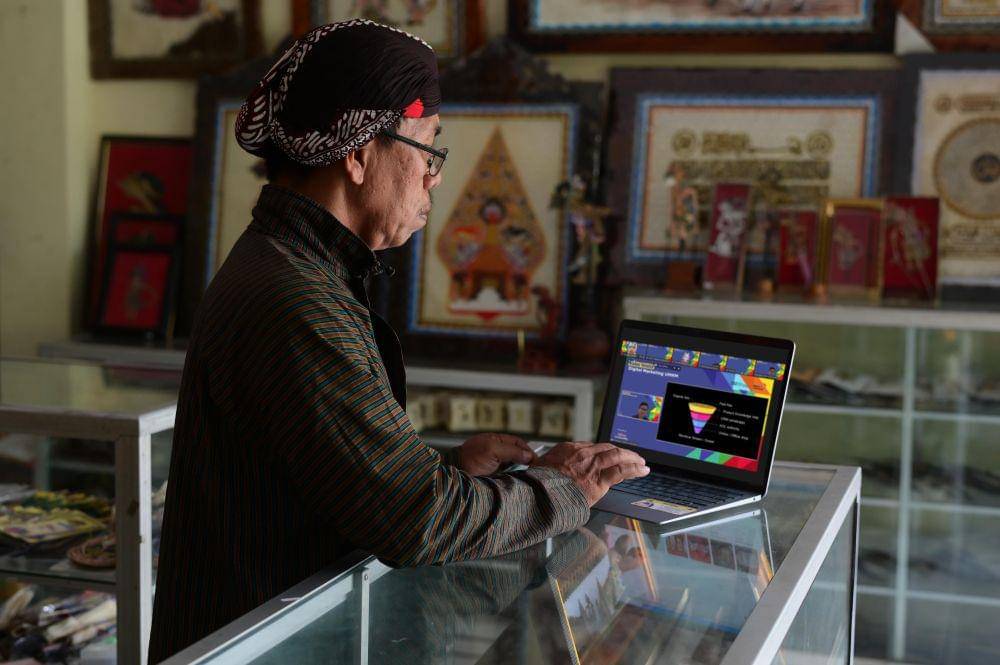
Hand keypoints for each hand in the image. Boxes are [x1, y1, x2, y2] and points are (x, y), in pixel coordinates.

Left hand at [457, 433, 536, 475]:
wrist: (455, 475)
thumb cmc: (471, 458)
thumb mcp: (492, 450)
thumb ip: (511, 451)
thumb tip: (529, 455)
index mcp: (496, 441)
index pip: (517, 443)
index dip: (527, 450)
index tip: (536, 460)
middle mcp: (496, 452)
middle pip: (517, 455)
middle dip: (527, 461)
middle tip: (537, 470)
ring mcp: (495, 465)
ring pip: (514, 467)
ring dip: (522, 471)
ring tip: (531, 477)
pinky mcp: (494, 478)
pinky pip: (508, 477)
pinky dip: (515, 479)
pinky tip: (520, 483)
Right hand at [531, 442, 648, 505]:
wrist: (539, 493)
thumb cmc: (537, 485)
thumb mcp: (539, 467)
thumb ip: (551, 466)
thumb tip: (550, 471)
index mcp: (568, 449)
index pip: (592, 447)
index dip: (603, 452)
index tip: (609, 455)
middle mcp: (582, 454)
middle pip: (607, 448)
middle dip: (621, 451)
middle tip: (631, 456)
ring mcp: (592, 466)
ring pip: (618, 456)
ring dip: (632, 458)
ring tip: (641, 462)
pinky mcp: (599, 480)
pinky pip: (622, 471)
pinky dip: (635, 469)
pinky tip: (643, 470)